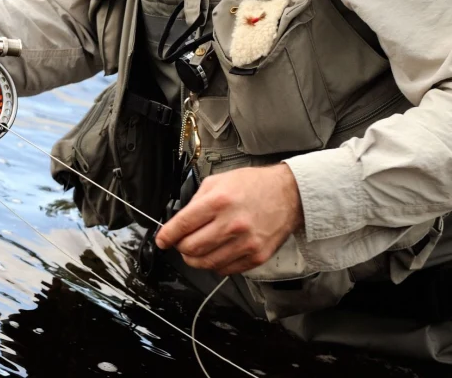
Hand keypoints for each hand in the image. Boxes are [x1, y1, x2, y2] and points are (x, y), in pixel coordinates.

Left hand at [154, 164, 304, 275]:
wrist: (289, 195)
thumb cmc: (253, 185)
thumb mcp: (217, 182)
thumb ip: (196, 201)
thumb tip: (179, 221)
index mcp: (219, 202)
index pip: (183, 225)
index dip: (167, 235)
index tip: (162, 240)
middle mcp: (232, 224)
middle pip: (192, 249)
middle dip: (180, 248)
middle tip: (180, 243)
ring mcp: (245, 243)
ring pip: (207, 263)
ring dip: (195, 259)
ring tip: (196, 250)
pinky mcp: (256, 256)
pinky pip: (227, 270)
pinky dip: (215, 265)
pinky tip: (216, 253)